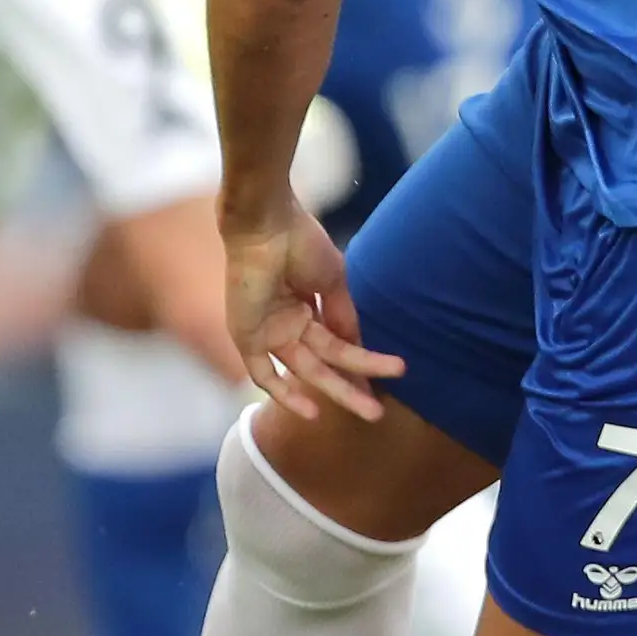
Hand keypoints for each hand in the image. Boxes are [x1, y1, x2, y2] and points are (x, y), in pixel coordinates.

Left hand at [224, 190, 403, 420]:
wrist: (267, 224)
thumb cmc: (300, 242)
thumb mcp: (332, 283)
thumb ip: (343, 317)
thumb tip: (360, 347)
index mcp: (307, 305)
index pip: (337, 344)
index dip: (361, 364)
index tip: (388, 382)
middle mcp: (287, 322)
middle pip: (326, 362)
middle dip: (354, 385)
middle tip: (378, 411)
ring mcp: (269, 331)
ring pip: (307, 370)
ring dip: (337, 390)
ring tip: (369, 408)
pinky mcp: (248, 337)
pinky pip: (264, 374)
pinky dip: (285, 393)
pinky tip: (314, 411)